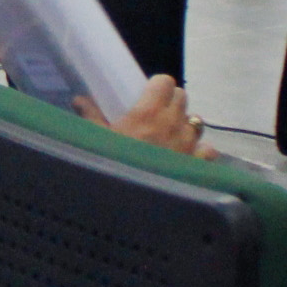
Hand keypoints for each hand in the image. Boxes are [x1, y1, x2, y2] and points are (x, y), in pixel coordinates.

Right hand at [75, 75, 214, 159]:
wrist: (132, 204)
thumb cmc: (113, 166)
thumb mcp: (98, 140)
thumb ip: (91, 116)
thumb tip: (79, 100)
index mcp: (149, 112)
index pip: (165, 82)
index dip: (158, 86)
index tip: (149, 94)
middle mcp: (173, 122)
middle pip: (182, 98)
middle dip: (171, 103)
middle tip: (157, 116)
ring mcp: (189, 143)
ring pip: (196, 121)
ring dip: (186, 125)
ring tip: (172, 136)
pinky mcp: (198, 164)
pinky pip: (208, 150)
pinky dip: (200, 151)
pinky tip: (189, 156)